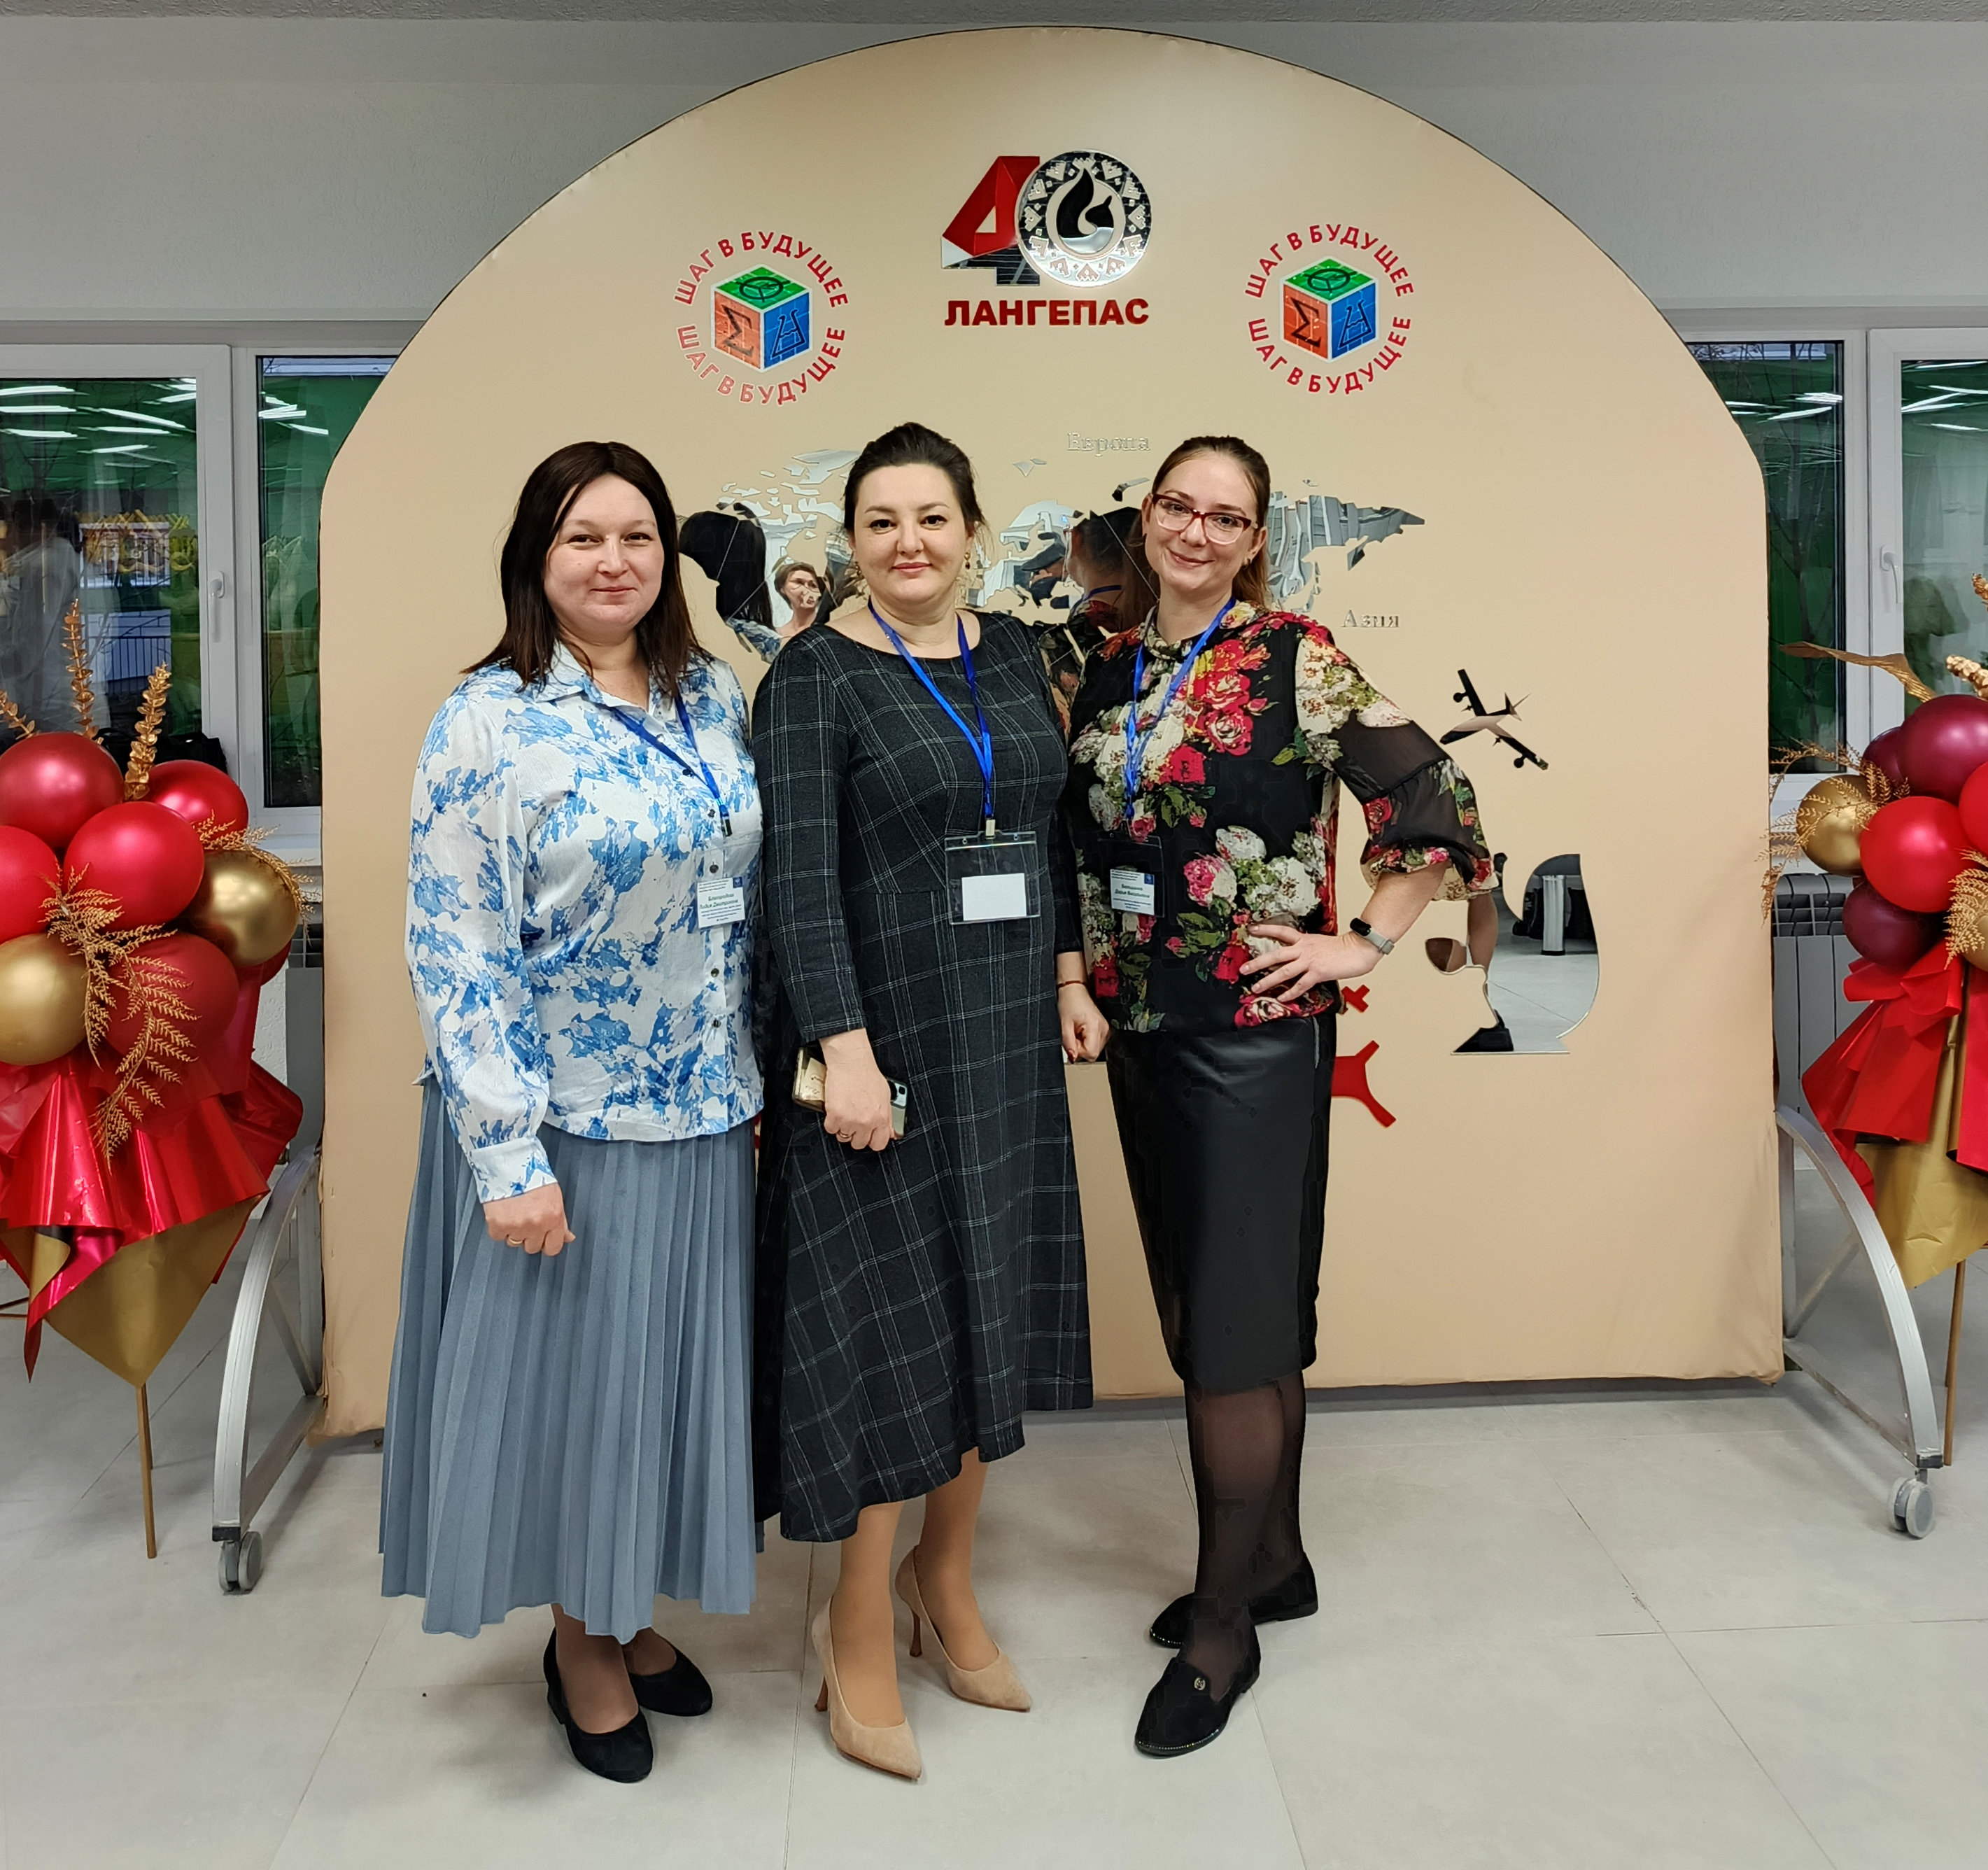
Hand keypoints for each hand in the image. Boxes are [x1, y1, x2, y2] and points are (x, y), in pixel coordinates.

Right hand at [483, 1182, 574, 1256]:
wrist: (510, 1162)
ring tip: (514, 1212)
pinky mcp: (498, 1225)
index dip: (547, 1244)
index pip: (553, 1248)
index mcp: (553, 1218)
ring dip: (514, 1232)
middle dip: (530, 1237)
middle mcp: (536, 1225)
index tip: (543, 1239)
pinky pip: (498, 1236)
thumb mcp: (554, 1197)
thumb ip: (561, 1222)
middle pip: (533, 1248)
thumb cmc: (533, 1176)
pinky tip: (503, 1212)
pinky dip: (498, 1227)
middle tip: (526, 1219)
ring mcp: (516, 1226)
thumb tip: (568, 1238)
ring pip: (514, 1243)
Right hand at [820, 1029, 894, 1151]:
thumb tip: (890, 1133)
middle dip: (855, 1134)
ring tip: (844, 1112)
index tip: (867, 1136)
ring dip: (842, 1127)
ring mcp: (851, 1120)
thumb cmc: (867, 1074)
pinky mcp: (835, 1116)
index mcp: (881, 1117)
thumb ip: (887, 1117)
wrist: (851, 1062)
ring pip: (843, 1137)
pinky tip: (835, 1110)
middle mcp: (867, 1121)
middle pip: (859, 1143)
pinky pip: (830, 1129)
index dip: (872, 1141)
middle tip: (853, 1121)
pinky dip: (831, 1121)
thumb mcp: (885, 1096)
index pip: (879, 1144)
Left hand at [1058, 982, 1108, 1061]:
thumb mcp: (1064, 1024)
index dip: (1079, 1052)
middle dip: (1080, 1047)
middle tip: (1073, 1034)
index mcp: (1096, 1027)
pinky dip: (1087, 1040)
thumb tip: (1072, 1058)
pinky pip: (1095, 1043)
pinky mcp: (1104, 1029)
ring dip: (1083, 1044)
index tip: (1072, 1041)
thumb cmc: (1070, 1003)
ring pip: (1094, 1049)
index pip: (1091, 1054)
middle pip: (1093, 1052)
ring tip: (1077, 1031)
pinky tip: (1081, 1031)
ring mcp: (1105, 1029)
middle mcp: (1104, 1029)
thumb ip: (1068, 1043)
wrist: (1075, 991)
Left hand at [1239, 924, 1378, 1001]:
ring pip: (1283, 971)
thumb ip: (1308, 948)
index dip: (1266, 929)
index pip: (1281, 931)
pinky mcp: (1318, 972)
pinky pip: (1300, 985)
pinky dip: (1290, 993)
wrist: (1359, 949)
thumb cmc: (1344, 948)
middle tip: (1244, 969)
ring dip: (1268, 980)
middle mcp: (1304, 949)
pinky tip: (1282, 998)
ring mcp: (1310, 961)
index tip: (1252, 929)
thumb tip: (1299, 955)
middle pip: (1275, 954)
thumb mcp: (1321, 942)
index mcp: (1304, 939)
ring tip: (1256, 987)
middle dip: (1258, 962)